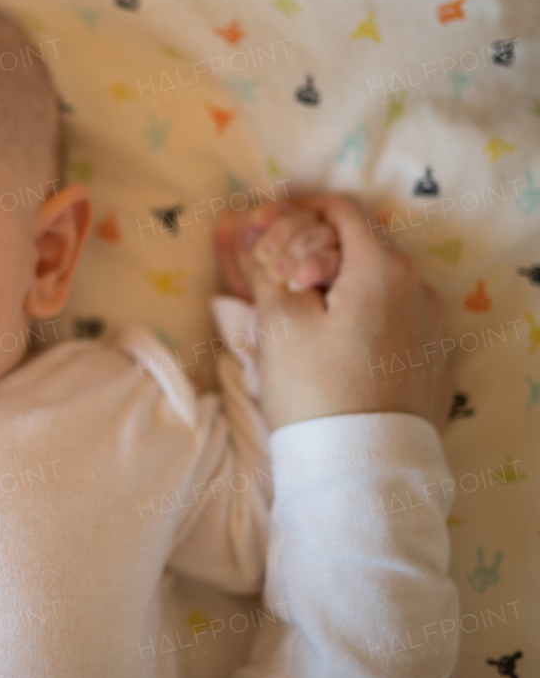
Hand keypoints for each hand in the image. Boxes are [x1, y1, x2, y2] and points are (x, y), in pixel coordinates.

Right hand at [233, 195, 452, 430]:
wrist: (361, 468)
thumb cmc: (314, 389)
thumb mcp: (278, 321)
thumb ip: (264, 264)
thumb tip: (246, 227)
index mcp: (384, 267)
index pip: (341, 209)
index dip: (297, 210)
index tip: (263, 227)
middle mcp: (419, 287)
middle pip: (359, 242)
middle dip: (310, 246)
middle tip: (269, 272)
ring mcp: (430, 324)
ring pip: (375, 280)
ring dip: (333, 279)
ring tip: (293, 310)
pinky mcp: (430, 357)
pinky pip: (391, 314)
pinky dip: (356, 309)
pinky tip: (326, 340)